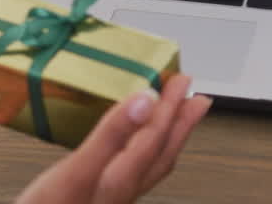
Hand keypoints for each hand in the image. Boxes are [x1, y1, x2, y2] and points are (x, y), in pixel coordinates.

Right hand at [17, 74, 211, 203]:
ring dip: (166, 137)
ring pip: (150, 165)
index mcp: (120, 180)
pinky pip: (132, 171)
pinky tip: (129, 147)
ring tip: (177, 117)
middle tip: (196, 97)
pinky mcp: (97, 202)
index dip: (168, 106)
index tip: (179, 80)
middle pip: (160, 153)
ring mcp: (110, 199)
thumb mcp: (74, 172)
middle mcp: (121, 192)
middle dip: (180, 123)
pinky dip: (140, 151)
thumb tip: (146, 101)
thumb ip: (111, 136)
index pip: (154, 136)